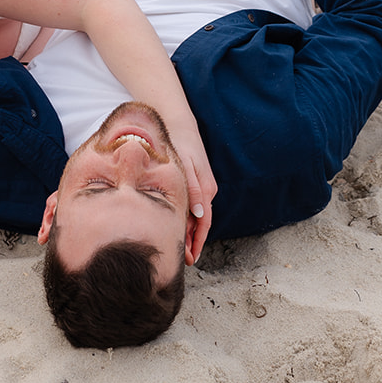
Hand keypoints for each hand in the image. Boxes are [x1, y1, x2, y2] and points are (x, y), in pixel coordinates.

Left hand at [172, 128, 217, 265]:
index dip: (197, 243)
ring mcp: (201, 187)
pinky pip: (191, 206)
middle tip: (182, 259)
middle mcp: (206, 190)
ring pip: (195, 216)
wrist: (177, 123)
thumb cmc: (179, 143)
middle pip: (200, 223)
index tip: (190, 259)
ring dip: (187, 232)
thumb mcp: (185, 166)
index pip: (204, 224)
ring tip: (177, 249)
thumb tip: (199, 216)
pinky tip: (175, 226)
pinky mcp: (195, 182)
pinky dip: (185, 218)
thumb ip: (192, 190)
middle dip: (191, 242)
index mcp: (205, 189)